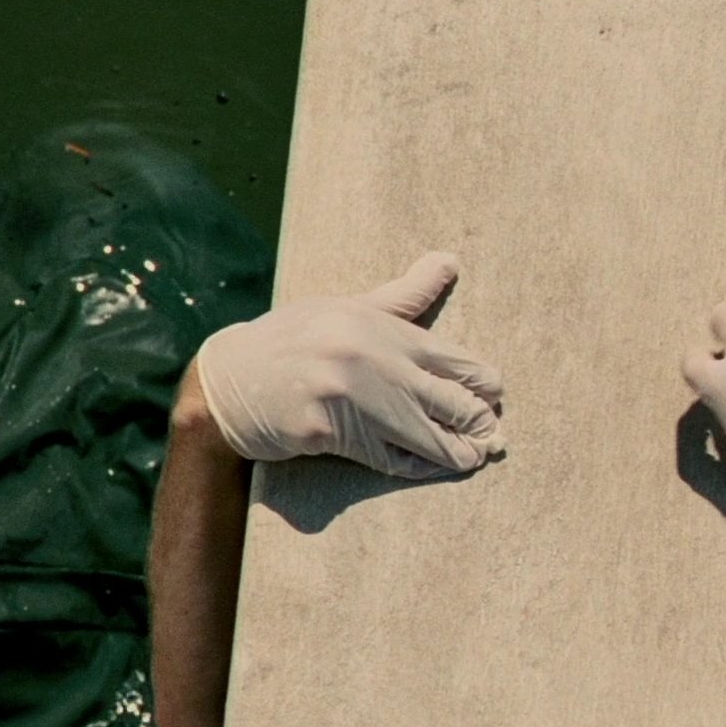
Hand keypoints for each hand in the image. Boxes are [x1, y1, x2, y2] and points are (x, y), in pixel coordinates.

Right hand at [194, 251, 504, 477]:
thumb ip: (405, 295)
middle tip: (493, 435)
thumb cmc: (294, 339)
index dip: (482, 383)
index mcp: (380, 328)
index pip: (453, 359)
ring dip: (456, 452)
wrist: (229, 379)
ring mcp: (349, 398)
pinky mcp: (326, 432)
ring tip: (475, 457)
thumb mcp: (349, 308)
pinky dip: (416, 464)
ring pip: (425, 435)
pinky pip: (387, 457)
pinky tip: (434, 466)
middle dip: (478, 421)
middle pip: (449, 399)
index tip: (496, 396)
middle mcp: (371, 360)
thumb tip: (450, 261)